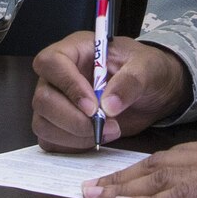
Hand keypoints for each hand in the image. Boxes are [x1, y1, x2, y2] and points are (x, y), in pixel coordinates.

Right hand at [30, 32, 190, 150]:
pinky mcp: (60, 125)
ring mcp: (56, 101)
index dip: (68, 86)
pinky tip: (97, 139)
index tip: (93, 106)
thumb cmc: (147, 70)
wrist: (154, 93)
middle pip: (43, 99)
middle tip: (105, 125)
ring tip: (108, 132)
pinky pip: (51, 140)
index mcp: (76, 50)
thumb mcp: (147, 68)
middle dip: (73, 119)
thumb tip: (109, 105)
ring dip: (74, 135)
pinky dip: (72, 146)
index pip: (51, 62)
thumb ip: (130, 82)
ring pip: (43, 123)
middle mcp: (59, 76)